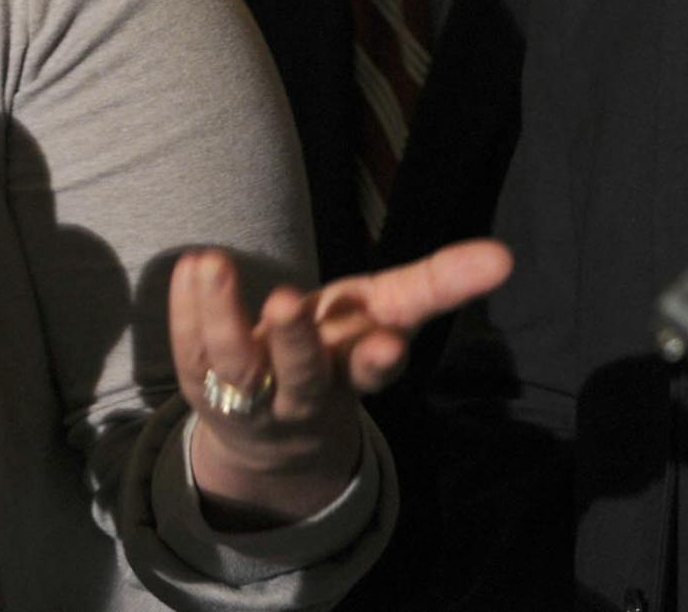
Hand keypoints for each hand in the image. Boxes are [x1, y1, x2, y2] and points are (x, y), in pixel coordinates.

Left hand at [168, 238, 512, 527]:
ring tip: (212, 263)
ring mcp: (248, 395)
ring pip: (234, 366)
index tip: (388, 343)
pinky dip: (184, 310)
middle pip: (299, 375)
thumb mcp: (388, 315)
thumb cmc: (338, 352)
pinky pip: (188, 351)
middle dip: (296, 342)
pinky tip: (188, 267)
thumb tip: (503, 256)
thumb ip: (438, 284)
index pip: (371, 375)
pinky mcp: (200, 385)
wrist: (273, 432)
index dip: (378, 362)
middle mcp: (302, 392)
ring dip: (221, 316)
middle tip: (287, 302)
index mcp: (352, 375)